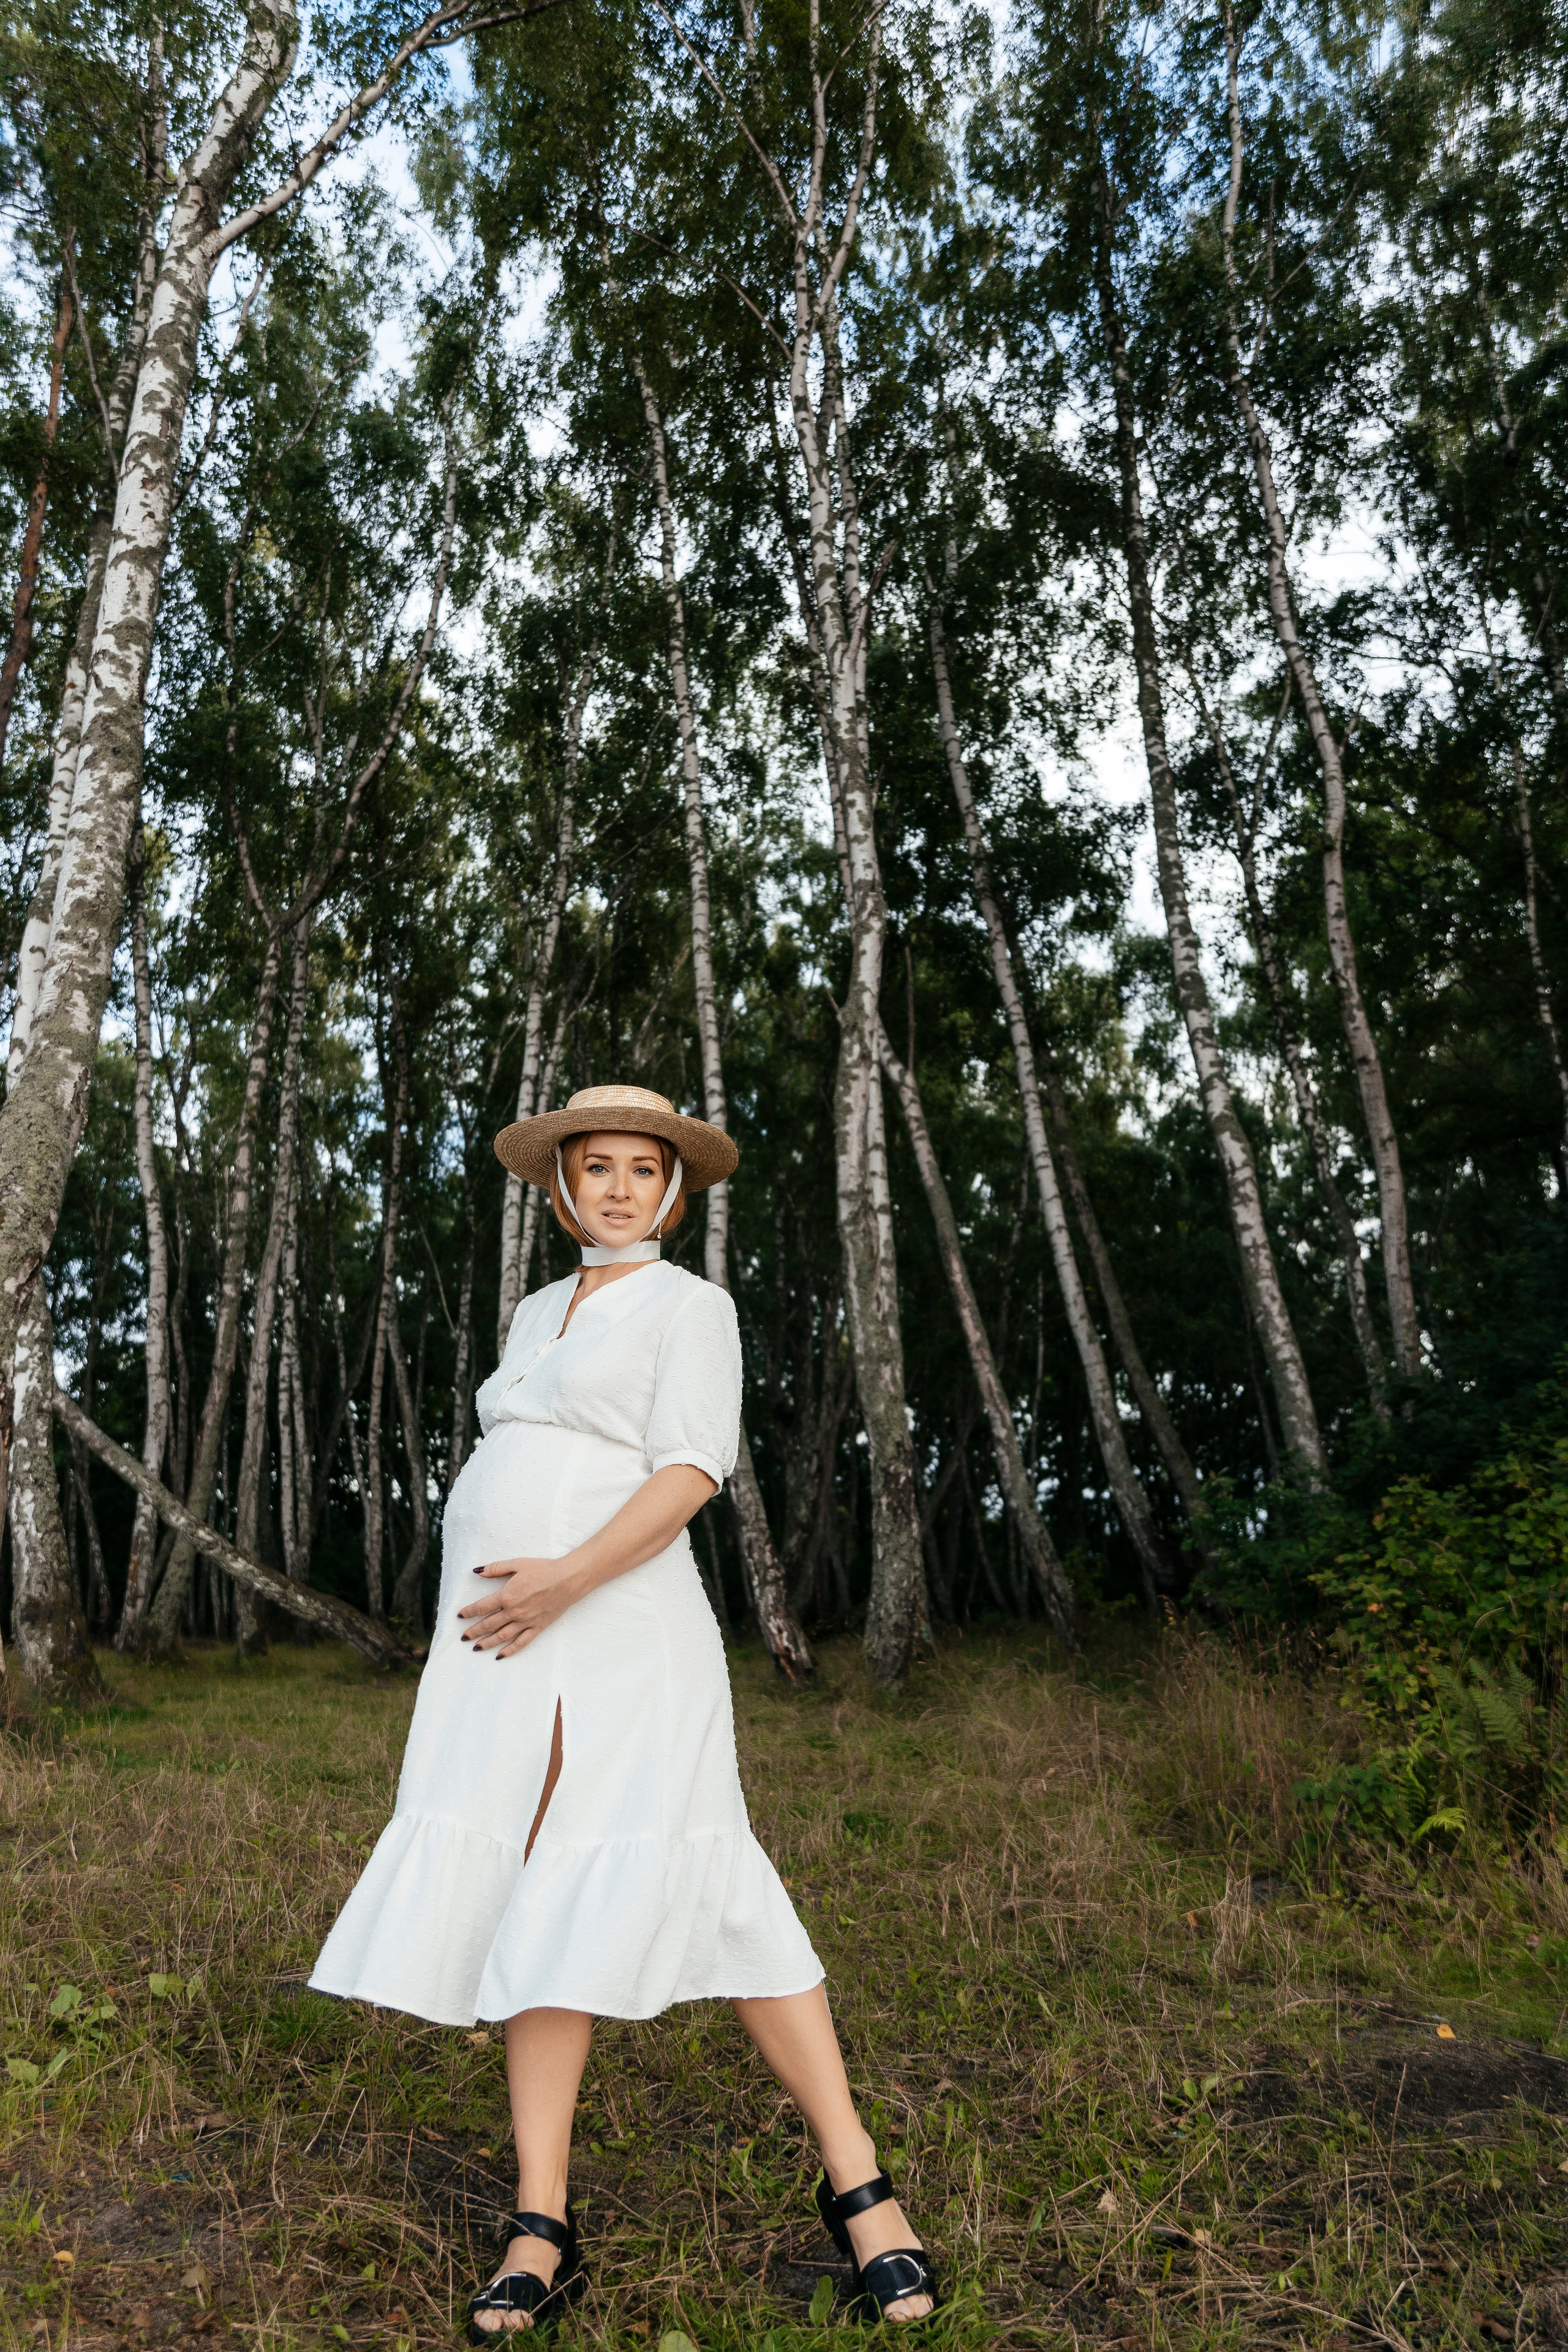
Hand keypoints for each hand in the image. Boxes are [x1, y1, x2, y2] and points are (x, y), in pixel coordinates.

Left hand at [457, 1556, 578, 1659]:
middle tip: (464, 1637)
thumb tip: (477, 1571)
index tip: (461, 1615)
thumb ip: (496, 1568)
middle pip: (488, 1624)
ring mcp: (525, 1622)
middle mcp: (514, 1612)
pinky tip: (500, 1655)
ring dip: (487, 1643)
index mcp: (507, 1596)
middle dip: (474, 1631)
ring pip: (501, 1636)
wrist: (568, 1579)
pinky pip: (521, 1642)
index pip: (481, 1607)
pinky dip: (509, 1650)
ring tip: (476, 1647)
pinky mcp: (537, 1627)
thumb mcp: (517, 1564)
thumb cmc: (544, 1569)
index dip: (469, 1612)